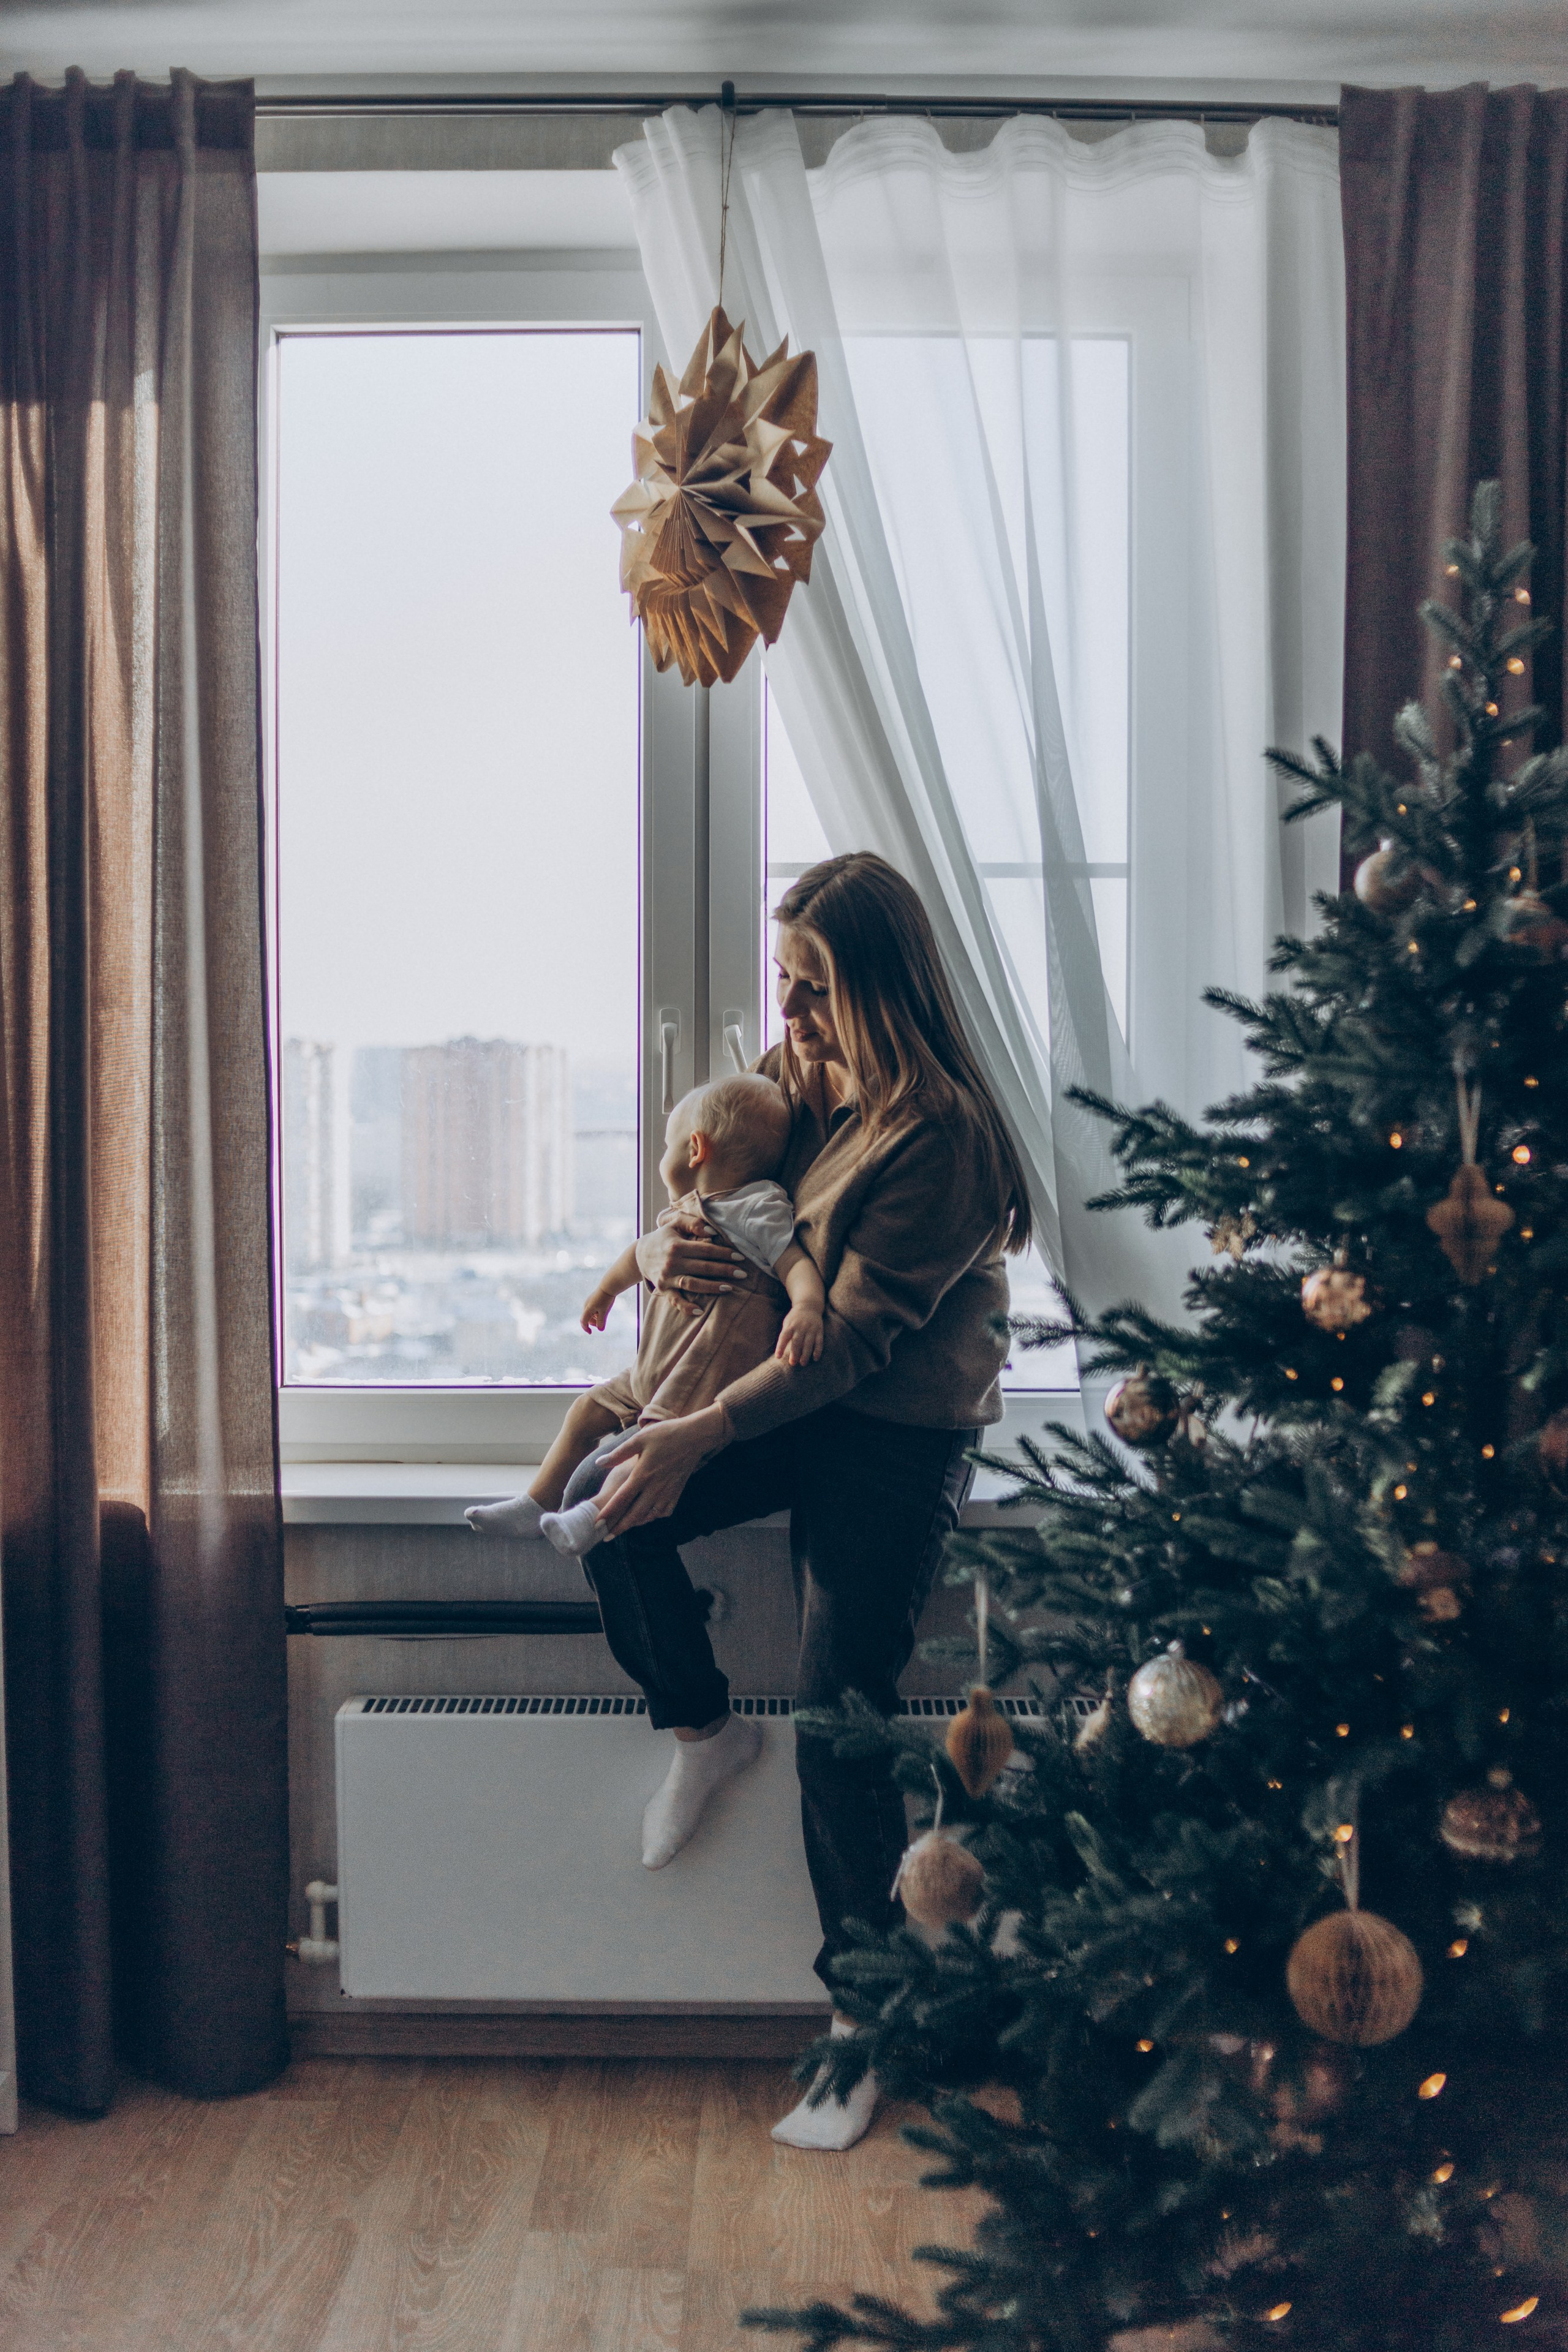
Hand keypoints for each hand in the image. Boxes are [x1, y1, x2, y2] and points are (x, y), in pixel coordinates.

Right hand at [580, 1287, 615, 1333]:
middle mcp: (586, 1305)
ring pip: (589, 1313)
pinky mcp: (592, 1299)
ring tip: (603, 1316)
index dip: (586, 1328)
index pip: (583, 1321)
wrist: (608, 1286)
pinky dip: (596, 1312)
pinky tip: (603, 1310)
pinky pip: (592, 1308)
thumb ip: (601, 1321)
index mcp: (587, 1309)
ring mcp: (588, 1302)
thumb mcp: (604, 1312)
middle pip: (587, 1318)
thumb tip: (600, 1329)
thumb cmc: (606, 1299)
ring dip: (595, 1318)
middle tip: (601, 1324)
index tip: (590, 1333)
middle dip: (592, 1323)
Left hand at [592, 1406, 728, 1536]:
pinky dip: (653, 1517)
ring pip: (649, 1515)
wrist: (695, 1437)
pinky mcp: (677, 1492)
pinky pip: (664, 1511)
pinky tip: (648, 1516)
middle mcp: (655, 1487)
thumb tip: (599, 1463)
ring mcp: (668, 1491)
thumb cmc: (666, 1434)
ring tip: (624, 1527)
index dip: (608, 1513)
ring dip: (635, 1523)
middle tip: (606, 1537)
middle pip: (634, 1514)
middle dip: (619, 1527)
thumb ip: (619, 1453)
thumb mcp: (639, 1439)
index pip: (621, 1499)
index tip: (597, 1525)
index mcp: (643, 1474)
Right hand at [635, 1216, 746, 1317]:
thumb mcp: (674, 1224)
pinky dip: (686, 1307)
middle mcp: (672, 1262)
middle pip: (703, 1268)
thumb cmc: (665, 1237)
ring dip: (712, 1287)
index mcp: (677, 1245)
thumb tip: (712, 1232)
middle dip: (724, 1271)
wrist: (641, 1254)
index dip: (724, 1254)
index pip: (706, 1250)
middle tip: (743, 1274)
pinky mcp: (663, 1289)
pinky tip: (700, 1311)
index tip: (740, 1257)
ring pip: (692, 1284)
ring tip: (729, 1288)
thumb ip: (692, 1222)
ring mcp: (667, 1278)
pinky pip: (675, 1301)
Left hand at [775, 1307, 823, 1365]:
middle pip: (797, 1342)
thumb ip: (785, 1334)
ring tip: (803, 1363)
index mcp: (790, 1326)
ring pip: (808, 1343)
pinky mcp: (819, 1331)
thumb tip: (780, 1350)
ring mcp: (811, 1329)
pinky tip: (815, 1358)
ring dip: (806, 1354)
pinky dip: (818, 1350)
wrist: (809, 1306)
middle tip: (792, 1363)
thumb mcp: (787, 1322)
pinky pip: (819, 1342)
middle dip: (795, 1353)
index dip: (780, 1347)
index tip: (777, 1357)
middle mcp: (800, 1327)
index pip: (784, 1337)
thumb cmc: (795, 1318)